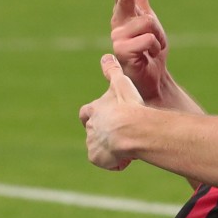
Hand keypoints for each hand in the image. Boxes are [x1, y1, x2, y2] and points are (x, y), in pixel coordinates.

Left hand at [79, 54, 144, 170]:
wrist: (132, 130)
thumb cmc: (129, 105)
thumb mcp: (121, 84)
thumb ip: (113, 71)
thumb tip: (107, 55)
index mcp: (94, 110)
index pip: (86, 113)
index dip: (92, 116)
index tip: (101, 118)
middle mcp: (90, 128)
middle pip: (93, 133)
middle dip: (104, 135)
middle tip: (119, 136)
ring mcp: (92, 144)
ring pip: (99, 148)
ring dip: (110, 149)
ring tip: (128, 147)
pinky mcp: (96, 158)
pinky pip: (104, 162)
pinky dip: (114, 162)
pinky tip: (128, 158)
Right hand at [110, 0, 169, 102]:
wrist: (152, 80)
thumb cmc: (150, 53)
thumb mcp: (150, 25)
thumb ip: (142, 3)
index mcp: (124, 18)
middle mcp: (118, 25)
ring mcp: (117, 38)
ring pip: (148, 22)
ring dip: (159, 36)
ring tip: (154, 49)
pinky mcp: (122, 50)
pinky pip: (148, 39)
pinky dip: (156, 48)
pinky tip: (150, 57)